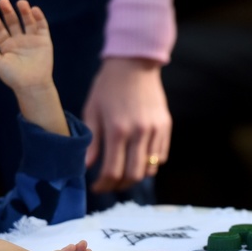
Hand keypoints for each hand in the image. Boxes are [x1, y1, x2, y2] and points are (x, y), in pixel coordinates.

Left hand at [0, 0, 67, 135]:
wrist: (32, 85)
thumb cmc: (14, 77)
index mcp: (7, 46)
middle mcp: (19, 40)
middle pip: (12, 22)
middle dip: (8, 12)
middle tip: (2, 1)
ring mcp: (32, 40)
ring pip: (27, 22)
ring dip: (24, 12)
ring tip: (20, 3)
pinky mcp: (44, 41)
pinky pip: (42, 27)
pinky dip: (39, 18)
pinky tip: (34, 10)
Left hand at [83, 57, 172, 192]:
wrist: (135, 63)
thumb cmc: (108, 86)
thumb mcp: (92, 111)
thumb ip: (91, 142)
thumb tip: (85, 166)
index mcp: (117, 129)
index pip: (112, 171)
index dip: (103, 185)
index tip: (97, 187)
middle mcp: (139, 132)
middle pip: (133, 176)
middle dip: (119, 185)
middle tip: (110, 184)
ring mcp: (155, 130)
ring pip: (150, 169)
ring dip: (135, 176)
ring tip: (123, 173)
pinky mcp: (166, 126)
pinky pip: (161, 157)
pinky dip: (150, 164)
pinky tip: (137, 158)